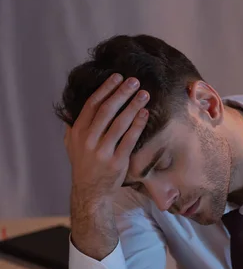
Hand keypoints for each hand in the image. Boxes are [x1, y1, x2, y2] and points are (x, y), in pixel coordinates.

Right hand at [64, 74, 148, 203]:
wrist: (90, 191)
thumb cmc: (84, 165)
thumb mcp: (72, 144)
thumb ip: (73, 126)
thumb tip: (74, 106)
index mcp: (78, 132)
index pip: (92, 104)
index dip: (106, 89)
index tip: (117, 77)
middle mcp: (89, 140)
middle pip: (107, 110)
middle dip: (121, 93)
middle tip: (134, 81)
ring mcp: (103, 151)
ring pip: (120, 123)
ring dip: (133, 106)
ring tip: (144, 94)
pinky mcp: (117, 162)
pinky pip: (129, 139)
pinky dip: (138, 125)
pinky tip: (145, 114)